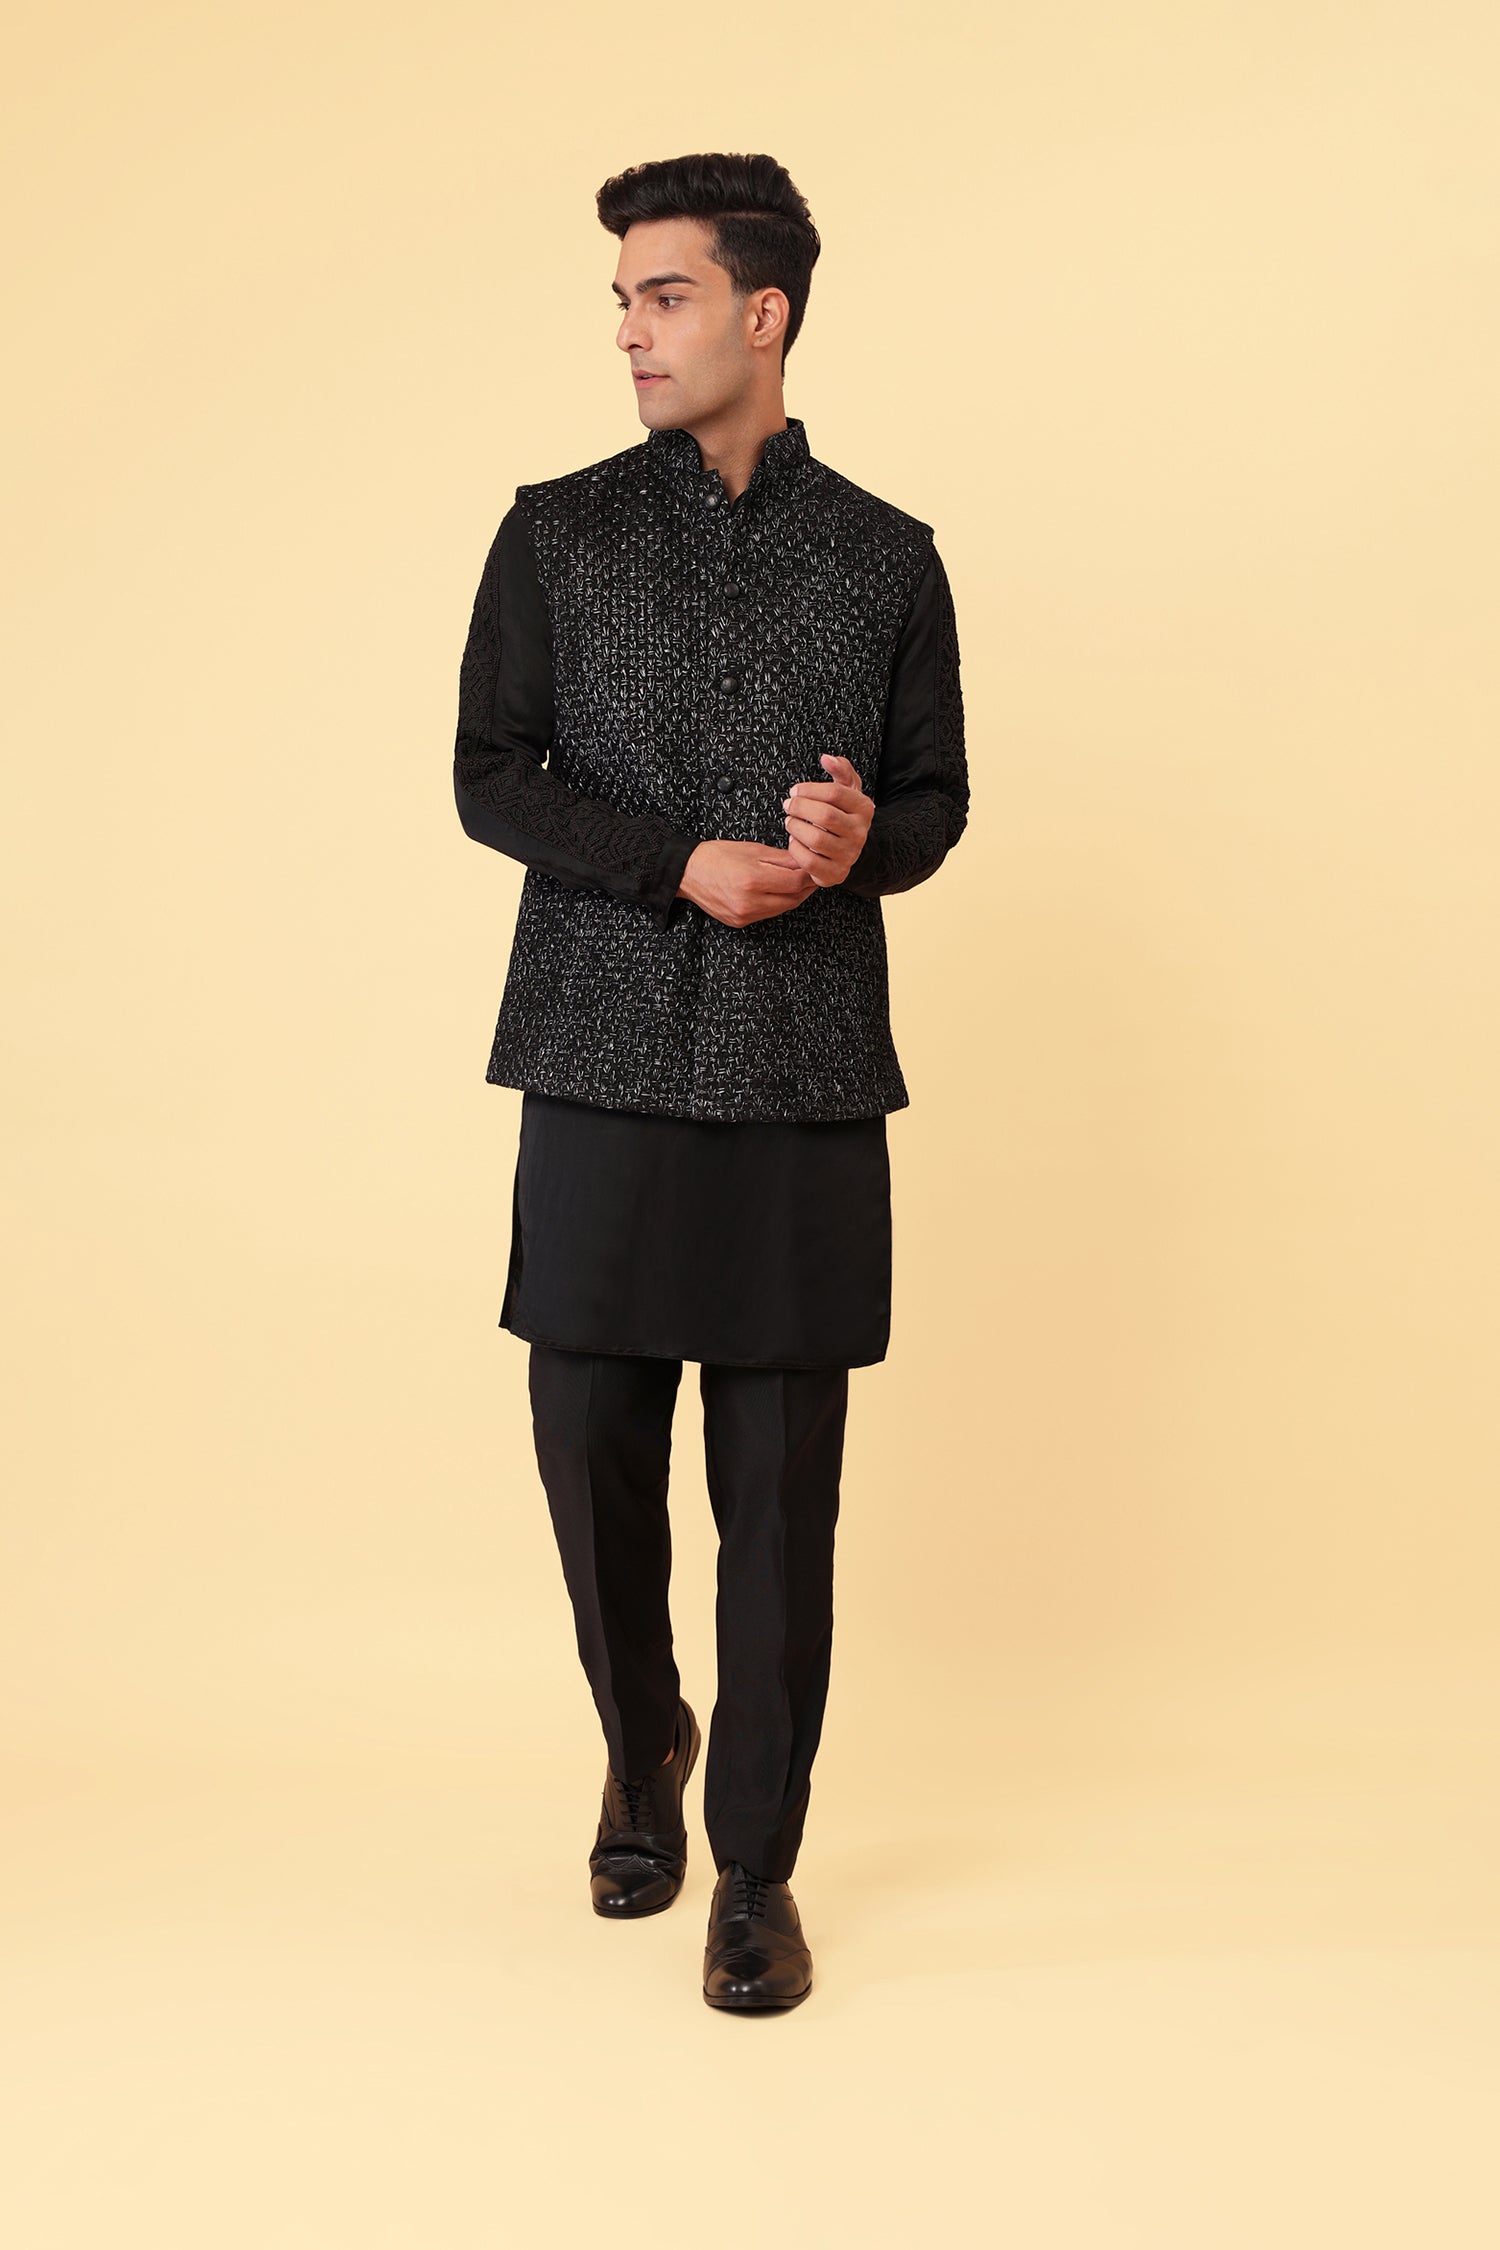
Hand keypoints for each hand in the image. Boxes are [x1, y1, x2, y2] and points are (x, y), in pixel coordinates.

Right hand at [677, 839, 817, 926]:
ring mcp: (744, 915)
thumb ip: (782, 858)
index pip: (795, 882)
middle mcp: (749, 902)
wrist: (688, 873)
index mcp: (753, 880)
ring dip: (794, 896)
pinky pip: (769, 914)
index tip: (815, 866)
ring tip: (798, 882)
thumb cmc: (717, 856)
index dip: (810, 875)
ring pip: (783, 909)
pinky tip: (779, 892)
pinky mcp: (740, 922)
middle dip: (806, 887)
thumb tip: (805, 861)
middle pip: (793, 899)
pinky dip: (778, 903)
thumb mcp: (752, 850)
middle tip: (812, 874)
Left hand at [781, 755, 874, 885]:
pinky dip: (796, 849)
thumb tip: (826, 758)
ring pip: (816, 839)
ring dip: (796, 828)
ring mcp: (849, 855)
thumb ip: (841, 770)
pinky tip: (794, 841)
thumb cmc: (843, 814)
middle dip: (800, 808)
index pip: (835, 793)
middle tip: (788, 805)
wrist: (852, 850)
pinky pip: (809, 861)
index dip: (809, 790)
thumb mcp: (847, 790)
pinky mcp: (835, 874)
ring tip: (790, 822)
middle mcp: (860, 833)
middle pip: (825, 816)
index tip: (795, 791)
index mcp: (864, 808)